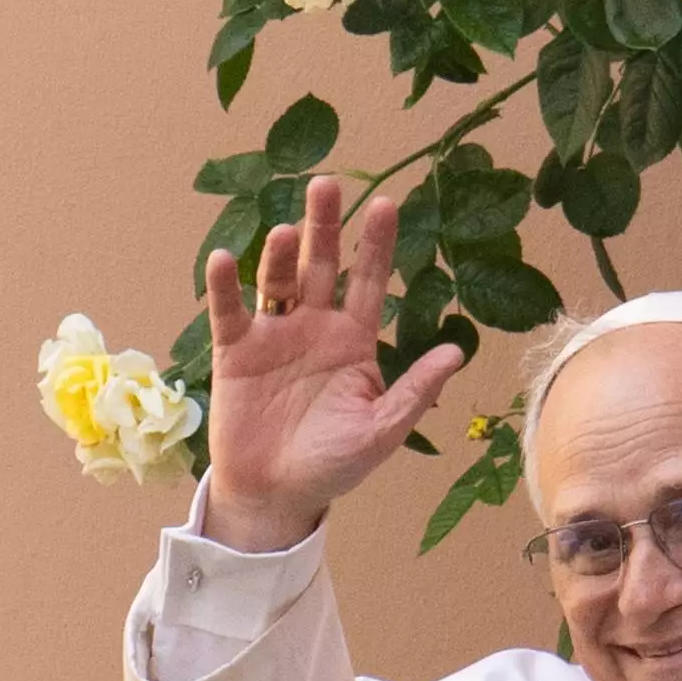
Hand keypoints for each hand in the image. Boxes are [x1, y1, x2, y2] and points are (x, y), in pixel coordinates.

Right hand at [202, 177, 462, 550]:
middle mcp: (316, 326)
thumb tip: (456, 352)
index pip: (369, 281)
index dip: (377, 245)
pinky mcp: (236, 351)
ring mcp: (275, 335)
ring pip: (279, 280)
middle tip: (327, 184)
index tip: (386, 204)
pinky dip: (226, 286)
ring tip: (285, 229)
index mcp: (354, 339)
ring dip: (280, 253)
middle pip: (323, 265)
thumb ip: (414, 390)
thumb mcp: (381, 430)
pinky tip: (225, 259)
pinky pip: (231, 312)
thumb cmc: (334, 463)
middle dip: (325, 226)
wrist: (277, 495)